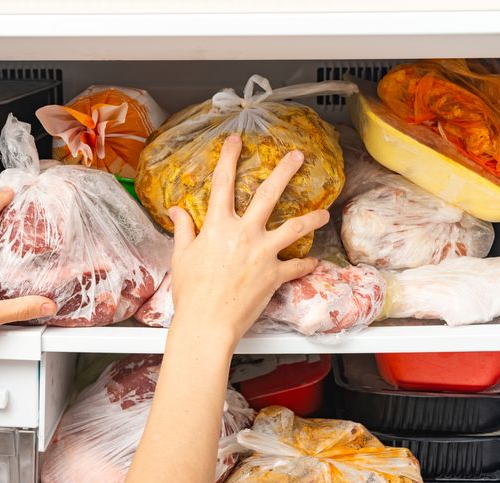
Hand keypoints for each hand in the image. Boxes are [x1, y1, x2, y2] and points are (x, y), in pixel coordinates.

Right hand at [167, 135, 329, 341]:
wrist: (207, 323)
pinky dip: (306, 264)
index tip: (236, 141)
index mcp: (218, 226)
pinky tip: (314, 262)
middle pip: (268, 194)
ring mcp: (263, 253)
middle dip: (285, 172)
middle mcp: (245, 234)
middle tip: (297, 156)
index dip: (229, 158)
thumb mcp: (181, 257)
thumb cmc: (191, 292)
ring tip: (323, 213)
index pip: (223, 183)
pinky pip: (296, 267)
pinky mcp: (275, 275)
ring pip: (294, 227)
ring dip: (311, 218)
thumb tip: (176, 211)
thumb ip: (184, 230)